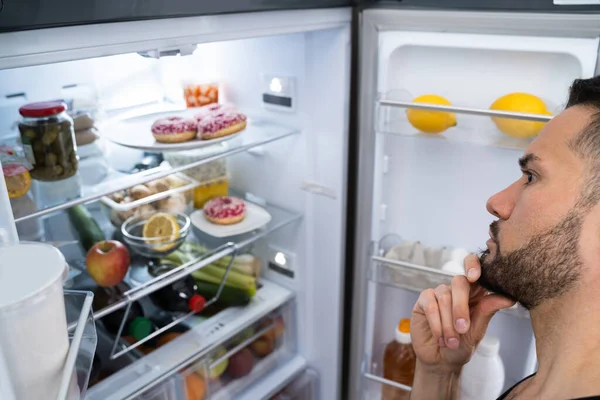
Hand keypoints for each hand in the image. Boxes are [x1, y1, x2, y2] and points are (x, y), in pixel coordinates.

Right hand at [410, 254, 514, 372]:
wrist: (442, 361)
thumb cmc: (462, 345)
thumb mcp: (477, 331)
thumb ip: (488, 311)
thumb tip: (509, 298)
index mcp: (475, 292)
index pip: (474, 266)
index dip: (473, 265)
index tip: (474, 277)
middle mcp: (456, 289)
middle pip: (459, 282)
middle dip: (461, 307)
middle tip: (463, 329)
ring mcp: (439, 293)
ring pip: (444, 297)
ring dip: (448, 323)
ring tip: (451, 342)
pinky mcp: (424, 300)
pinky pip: (430, 304)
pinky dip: (436, 322)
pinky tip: (440, 337)